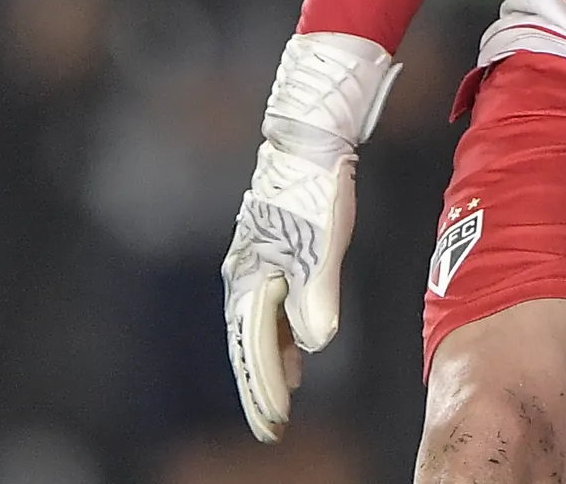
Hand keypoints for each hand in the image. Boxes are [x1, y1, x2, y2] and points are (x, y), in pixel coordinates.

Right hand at [221, 31, 399, 440]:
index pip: (253, 349)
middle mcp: (243, 275)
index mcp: (250, 278)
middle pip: (248, 345)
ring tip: (285, 398)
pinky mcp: (269, 252)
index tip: (276, 422)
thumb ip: (315, 300)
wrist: (310, 139)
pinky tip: (297, 351)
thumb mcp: (322, 248)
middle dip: (260, 388)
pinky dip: (278, 336)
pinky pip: (268, 307)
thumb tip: (313, 345)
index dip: (264, 390)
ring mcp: (254, 264)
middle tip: (272, 426)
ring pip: (257, 328)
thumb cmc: (315, 191)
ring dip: (269, 364)